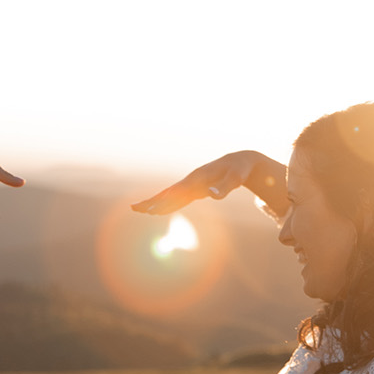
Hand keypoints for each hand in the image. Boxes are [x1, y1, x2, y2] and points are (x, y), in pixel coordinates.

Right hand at [132, 150, 286, 217]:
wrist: (239, 161)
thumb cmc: (238, 170)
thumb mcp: (235, 179)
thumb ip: (224, 188)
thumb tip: (212, 196)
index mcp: (199, 178)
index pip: (179, 192)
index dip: (166, 201)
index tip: (152, 210)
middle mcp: (192, 180)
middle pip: (168, 192)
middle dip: (152, 201)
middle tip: (134, 209)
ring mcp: (192, 184)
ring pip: (170, 195)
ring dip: (155, 202)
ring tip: (138, 209)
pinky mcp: (195, 189)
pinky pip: (177, 198)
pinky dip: (166, 204)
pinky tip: (158, 211)